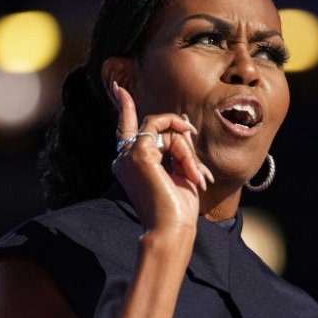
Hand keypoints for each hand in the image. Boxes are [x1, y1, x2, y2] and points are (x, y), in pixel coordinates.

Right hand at [110, 82, 214, 235]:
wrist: (171, 229)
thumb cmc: (177, 208)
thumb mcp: (180, 172)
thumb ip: (178, 146)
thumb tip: (183, 121)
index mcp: (129, 163)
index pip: (125, 127)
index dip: (123, 106)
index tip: (119, 88)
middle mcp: (123, 158)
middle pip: (155, 127)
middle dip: (182, 143)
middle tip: (198, 173)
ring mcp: (128, 155)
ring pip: (162, 128)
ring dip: (186, 149)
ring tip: (195, 176)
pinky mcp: (139, 153)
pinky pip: (163, 130)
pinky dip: (183, 147)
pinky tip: (190, 168)